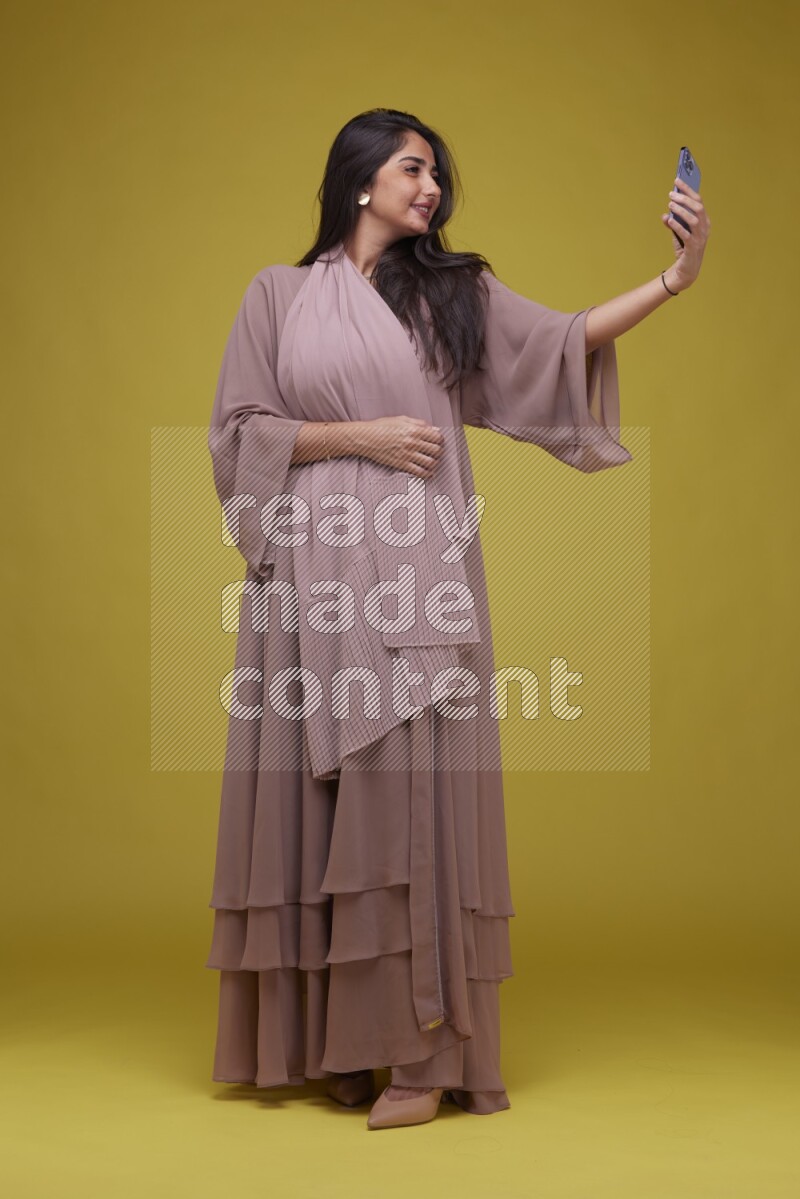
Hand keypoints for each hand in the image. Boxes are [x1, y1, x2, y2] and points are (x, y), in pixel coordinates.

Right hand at [361, 415, 443, 477]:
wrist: (366, 438)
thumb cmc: (382, 427)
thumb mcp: (401, 419)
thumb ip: (419, 423)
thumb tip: (434, 429)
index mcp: (414, 430)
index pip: (437, 437)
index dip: (440, 440)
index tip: (438, 442)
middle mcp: (412, 442)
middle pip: (436, 450)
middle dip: (439, 452)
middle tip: (436, 452)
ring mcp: (407, 454)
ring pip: (430, 462)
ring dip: (434, 463)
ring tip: (432, 462)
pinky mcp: (401, 464)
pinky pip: (419, 472)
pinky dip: (427, 474)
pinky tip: (428, 473)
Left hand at [662, 176, 711, 290]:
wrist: (686, 270)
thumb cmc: (684, 249)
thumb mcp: (677, 234)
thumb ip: (672, 223)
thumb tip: (665, 214)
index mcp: (704, 221)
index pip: (698, 201)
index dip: (688, 190)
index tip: (677, 180)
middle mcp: (705, 227)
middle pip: (698, 207)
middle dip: (685, 198)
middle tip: (671, 194)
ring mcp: (700, 237)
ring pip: (694, 219)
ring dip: (681, 210)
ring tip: (670, 204)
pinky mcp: (693, 247)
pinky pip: (686, 234)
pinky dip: (677, 226)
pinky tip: (669, 220)